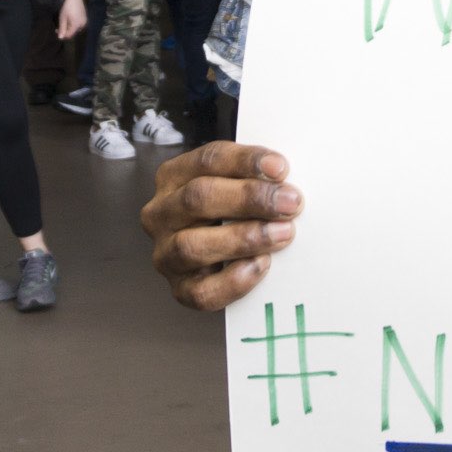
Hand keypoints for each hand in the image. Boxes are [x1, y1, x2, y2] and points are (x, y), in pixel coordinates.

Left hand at [56, 0, 86, 40]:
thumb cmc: (67, 7)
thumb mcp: (63, 18)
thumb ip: (62, 28)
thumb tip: (60, 38)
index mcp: (76, 25)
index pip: (69, 35)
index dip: (62, 35)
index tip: (56, 30)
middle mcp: (82, 25)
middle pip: (73, 33)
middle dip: (66, 31)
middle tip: (58, 27)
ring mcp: (85, 22)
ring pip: (76, 29)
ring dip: (69, 28)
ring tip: (63, 23)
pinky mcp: (85, 19)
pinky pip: (78, 25)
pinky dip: (73, 25)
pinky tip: (69, 20)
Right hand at [143, 143, 300, 309]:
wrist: (223, 261)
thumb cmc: (233, 213)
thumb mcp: (239, 184)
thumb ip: (256, 176)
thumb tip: (284, 176)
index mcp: (174, 177)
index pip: (208, 160)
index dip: (245, 162)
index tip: (280, 168)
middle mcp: (162, 214)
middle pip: (199, 198)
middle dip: (250, 199)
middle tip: (289, 202)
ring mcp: (166, 253)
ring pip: (193, 245)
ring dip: (243, 238)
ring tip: (282, 234)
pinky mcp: (179, 288)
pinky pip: (201, 291)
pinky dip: (234, 280)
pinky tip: (260, 265)